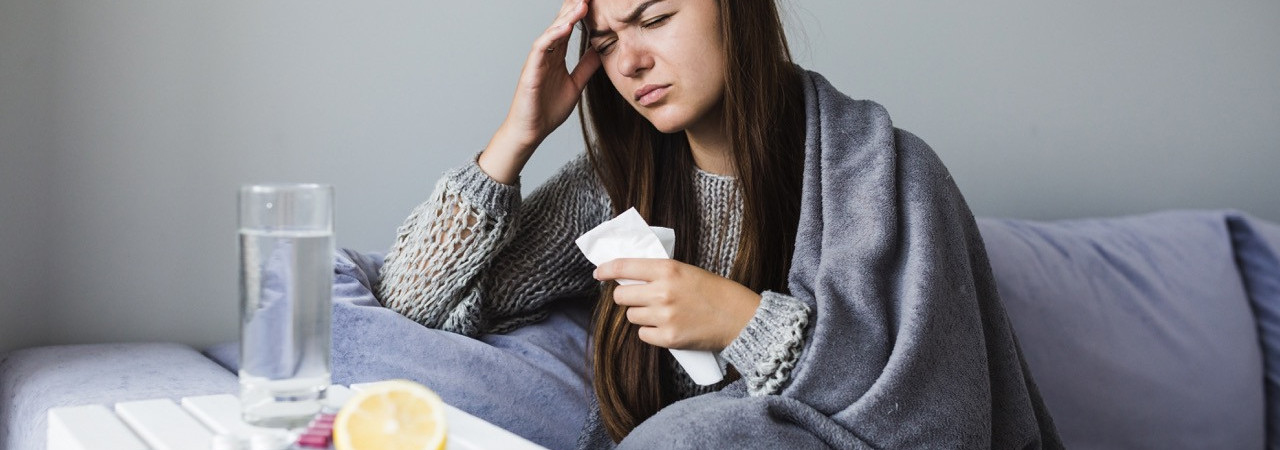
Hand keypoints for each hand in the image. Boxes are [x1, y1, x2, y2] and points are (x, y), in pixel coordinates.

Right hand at [481, 0, 601, 183]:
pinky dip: (552, 36)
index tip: (596, 1)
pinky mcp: (530, 71)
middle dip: (573, 7)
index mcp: (556, 56)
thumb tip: (601, 50)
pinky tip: (565, 27)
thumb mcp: (576, 85)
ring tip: (581, 4)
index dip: (581, 13)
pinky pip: (540, 49)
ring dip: (566, 17)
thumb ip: (586, 67)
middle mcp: (546, 54)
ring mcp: (537, 61)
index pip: (569, 28)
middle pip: (560, 24)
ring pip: (551, 32)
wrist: (531, 131)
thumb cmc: (547, 110)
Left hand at [593, 259, 761, 351]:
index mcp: (668, 270)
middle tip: (641, 297)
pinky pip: (643, 335)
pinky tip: (668, 327)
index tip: (598, 273)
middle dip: (628, 296)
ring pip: (632, 316)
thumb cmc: (716, 293)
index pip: (625, 266)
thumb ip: (660, 273)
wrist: (740, 319)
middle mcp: (662, 292)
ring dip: (642, 315)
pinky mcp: (668, 338)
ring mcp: (664, 317)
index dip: (607, 269)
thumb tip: (629, 277)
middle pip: (622, 296)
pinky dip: (651, 332)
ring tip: (664, 313)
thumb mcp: (688, 271)